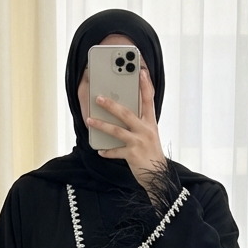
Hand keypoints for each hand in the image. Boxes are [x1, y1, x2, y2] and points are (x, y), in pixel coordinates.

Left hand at [85, 68, 166, 204]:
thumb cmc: (151, 154)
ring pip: (117, 130)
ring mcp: (138, 142)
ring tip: (89, 120)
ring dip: (101, 125)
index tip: (141, 71)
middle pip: (126, 113)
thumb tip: (122, 112)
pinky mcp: (132, 155)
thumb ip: (139, 123)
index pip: (149, 100)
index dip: (145, 85)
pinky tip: (99, 150)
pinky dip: (107, 151)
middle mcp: (145, 130)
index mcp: (150, 123)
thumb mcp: (150, 134)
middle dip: (111, 104)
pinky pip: (116, 151)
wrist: (158, 175)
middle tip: (98, 97)